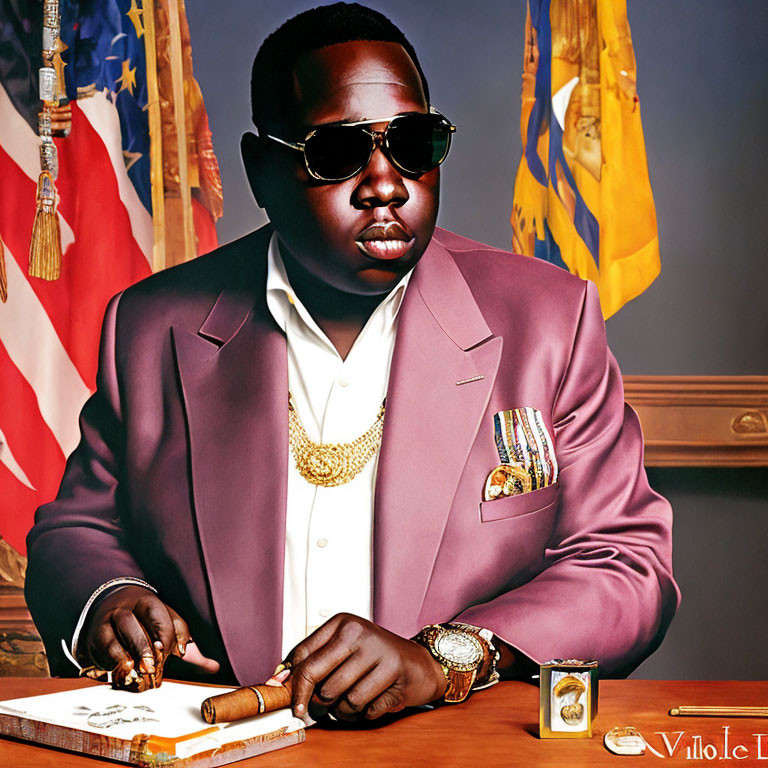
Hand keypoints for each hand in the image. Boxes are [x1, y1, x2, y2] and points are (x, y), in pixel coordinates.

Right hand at [81, 585, 219, 679]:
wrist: (106, 608)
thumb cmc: (143, 623)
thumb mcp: (165, 627)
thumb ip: (186, 644)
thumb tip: (214, 667)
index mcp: (149, 602)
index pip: (162, 616)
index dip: (172, 635)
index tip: (180, 653)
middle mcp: (128, 607)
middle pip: (140, 623)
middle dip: (149, 646)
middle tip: (157, 666)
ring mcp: (111, 619)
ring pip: (123, 632)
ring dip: (134, 652)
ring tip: (142, 670)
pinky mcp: (97, 634)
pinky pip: (106, 645)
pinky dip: (116, 659)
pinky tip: (125, 669)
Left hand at [284, 613, 445, 721]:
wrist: (420, 663)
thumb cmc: (376, 657)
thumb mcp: (344, 649)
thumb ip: (314, 661)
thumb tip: (279, 681)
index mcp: (343, 623)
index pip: (303, 656)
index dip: (293, 684)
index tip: (292, 701)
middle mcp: (359, 632)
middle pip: (318, 678)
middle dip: (313, 701)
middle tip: (315, 709)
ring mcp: (379, 651)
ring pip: (341, 698)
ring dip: (343, 710)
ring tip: (353, 701)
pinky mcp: (395, 673)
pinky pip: (365, 708)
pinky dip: (365, 713)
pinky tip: (373, 701)